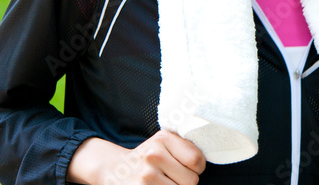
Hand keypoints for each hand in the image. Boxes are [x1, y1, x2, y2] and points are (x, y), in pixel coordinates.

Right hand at [66, 130, 205, 184]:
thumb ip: (184, 147)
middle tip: (172, 176)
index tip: (189, 167)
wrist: (114, 169)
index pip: (197, 160)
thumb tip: (204, 162)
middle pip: (191, 181)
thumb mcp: (163, 143)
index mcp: (163, 139)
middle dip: (186, 181)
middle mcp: (153, 155)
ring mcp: (146, 176)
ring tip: (163, 182)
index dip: (197, 168)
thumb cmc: (147, 157)